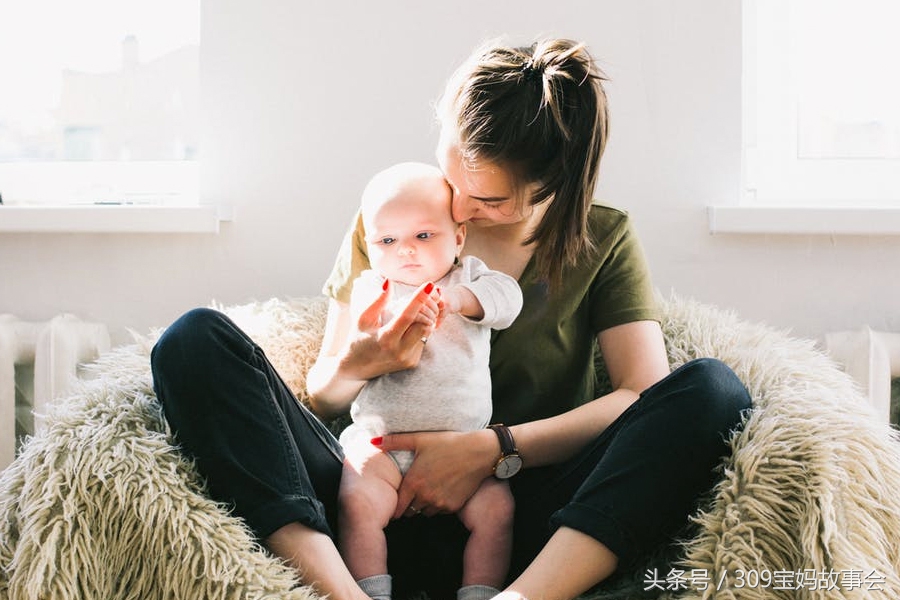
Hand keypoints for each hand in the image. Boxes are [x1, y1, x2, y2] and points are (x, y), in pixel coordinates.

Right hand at [343, 280, 440, 378]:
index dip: (419, 299)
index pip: (407, 315)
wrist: (357, 368)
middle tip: (423, 298)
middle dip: (425, 308)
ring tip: (413, 313)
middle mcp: (399, 351)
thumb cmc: (358, 339)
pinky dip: (419, 331)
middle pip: (424, 323)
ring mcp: (408, 359)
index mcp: (385, 338)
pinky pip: (423, 341)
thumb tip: (388, 282)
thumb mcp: (363, 319)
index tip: (430, 285)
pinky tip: (408, 329)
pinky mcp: (413, 363)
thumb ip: (378, 301)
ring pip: (426, 332)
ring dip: (423, 319)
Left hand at [374, 429, 496, 518]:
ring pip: (424, 513)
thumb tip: (372, 441)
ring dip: (423, 506)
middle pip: (410, 512)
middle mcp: (425, 497)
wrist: (479, 452)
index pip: (397, 506)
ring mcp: (440, 503)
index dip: (395, 505)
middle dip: (408, 505)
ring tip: (427, 492)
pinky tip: (441, 492)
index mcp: (414, 482)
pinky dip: (438, 506)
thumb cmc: (448, 443)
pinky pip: (440, 512)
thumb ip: (394, 441)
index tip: (395, 503)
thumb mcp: (420, 439)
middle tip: (411, 496)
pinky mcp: (453, 506)